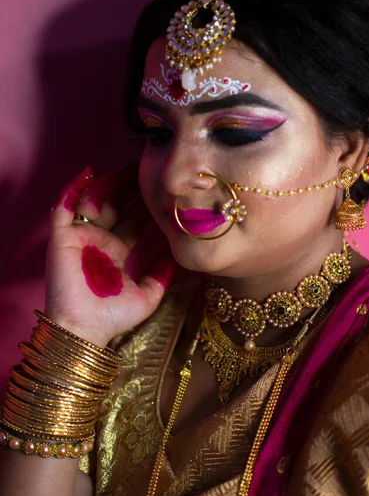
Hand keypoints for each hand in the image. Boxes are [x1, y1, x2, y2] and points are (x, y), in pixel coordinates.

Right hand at [45, 163, 174, 347]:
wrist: (87, 328)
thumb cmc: (114, 316)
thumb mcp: (148, 294)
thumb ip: (162, 275)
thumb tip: (179, 258)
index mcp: (118, 252)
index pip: (133, 220)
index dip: (146, 204)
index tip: (164, 189)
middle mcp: (100, 241)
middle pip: (116, 206)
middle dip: (131, 187)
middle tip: (148, 170)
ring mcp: (81, 237)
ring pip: (94, 200)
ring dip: (110, 182)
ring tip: (128, 166)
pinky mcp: (63, 237)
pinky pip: (64, 207)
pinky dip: (74, 188)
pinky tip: (89, 172)